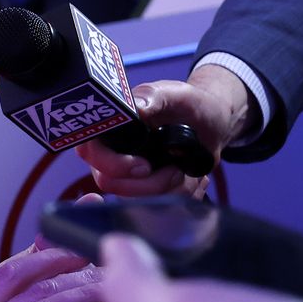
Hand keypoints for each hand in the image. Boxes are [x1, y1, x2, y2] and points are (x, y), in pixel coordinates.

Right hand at [75, 67, 249, 196]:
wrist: (211, 124)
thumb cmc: (187, 103)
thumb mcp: (173, 94)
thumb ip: (153, 98)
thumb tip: (137, 109)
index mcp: (108, 127)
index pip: (91, 153)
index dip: (113, 164)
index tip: (145, 165)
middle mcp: (111, 152)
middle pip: (112, 183)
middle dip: (151, 184)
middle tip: (176, 171)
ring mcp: (126, 174)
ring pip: (135, 200)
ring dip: (170, 190)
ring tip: (187, 171)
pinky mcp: (145, 190)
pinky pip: (156, 207)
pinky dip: (179, 197)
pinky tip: (191, 180)